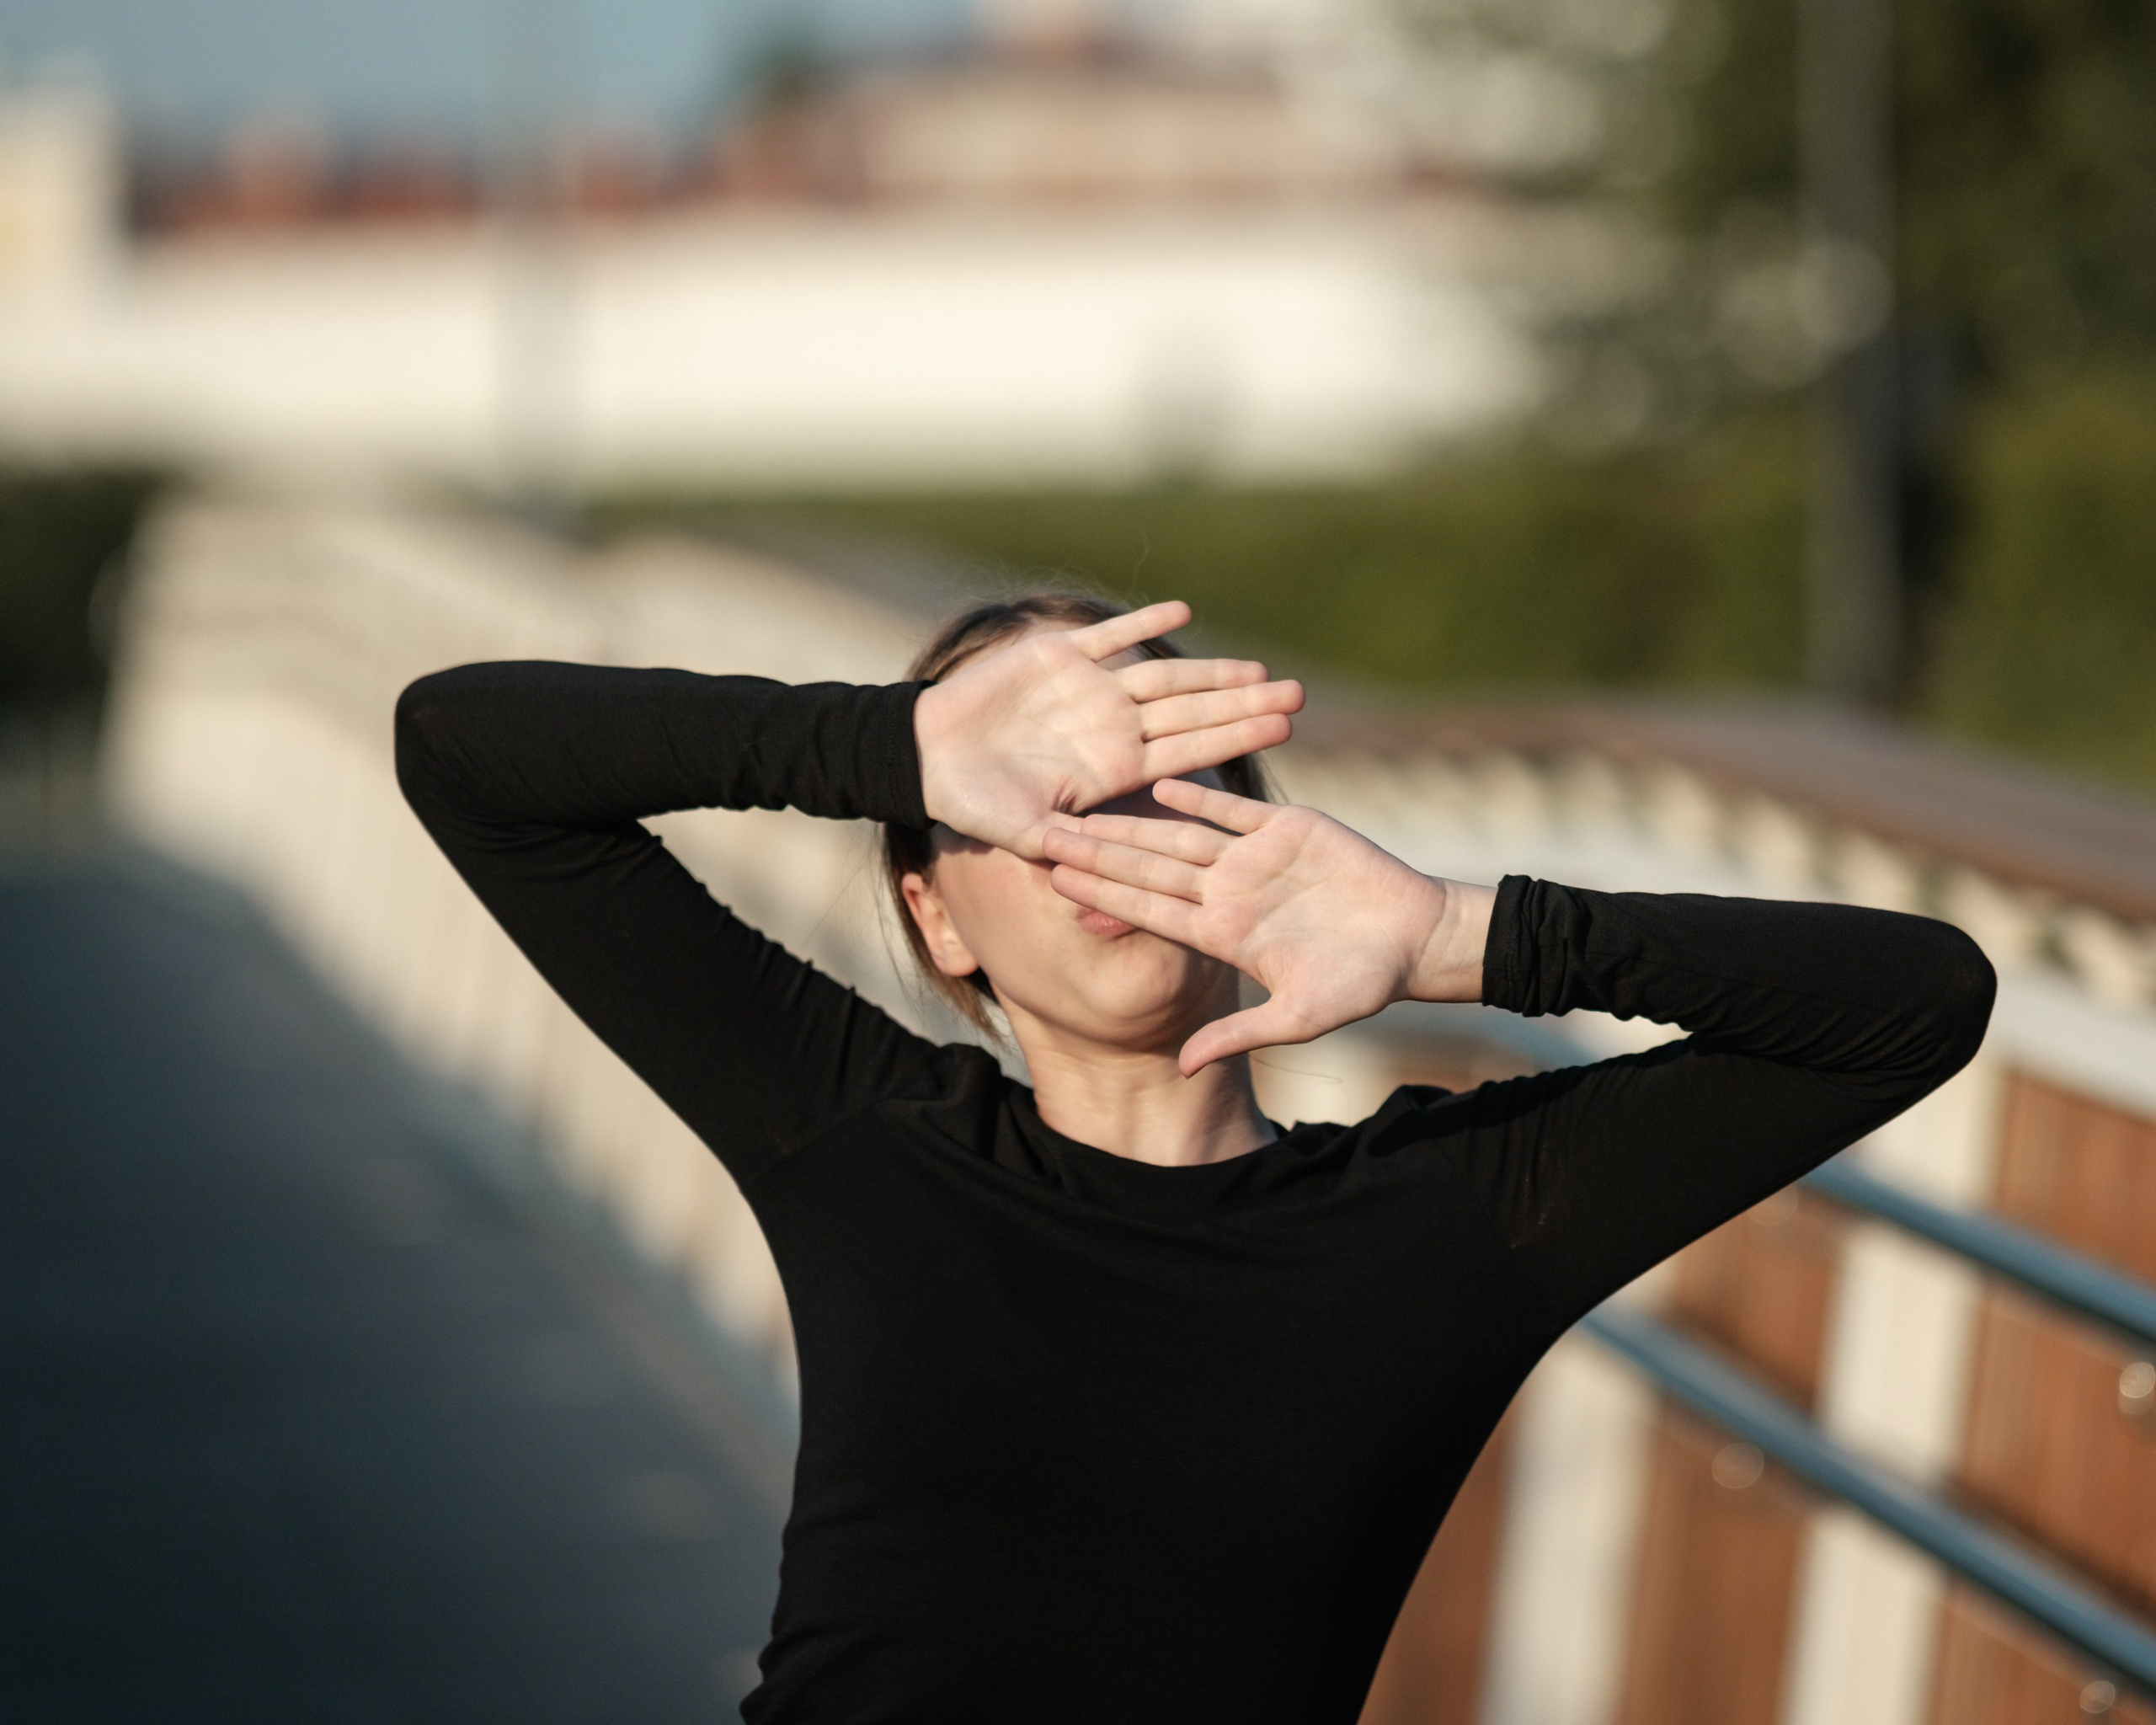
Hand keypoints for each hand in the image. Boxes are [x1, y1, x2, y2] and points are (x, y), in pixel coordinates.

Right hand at [912, 601, 1303, 857]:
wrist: (930, 755)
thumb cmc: (975, 801)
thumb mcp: (1025, 831)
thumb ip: (1068, 843)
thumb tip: (1105, 871)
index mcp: (1114, 767)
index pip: (1189, 752)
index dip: (1234, 737)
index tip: (1282, 730)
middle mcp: (1113, 726)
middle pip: (1193, 713)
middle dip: (1244, 704)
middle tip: (1298, 695)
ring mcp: (1091, 689)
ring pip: (1163, 676)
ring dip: (1210, 670)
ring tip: (1257, 665)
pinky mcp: (1059, 655)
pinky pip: (1110, 636)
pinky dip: (1141, 623)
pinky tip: (1180, 611)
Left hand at [1041, 778, 1495, 1073]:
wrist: (1415, 938)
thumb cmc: (1362, 984)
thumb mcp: (1298, 1018)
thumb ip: (1238, 1035)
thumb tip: (1183, 1069)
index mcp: (1223, 936)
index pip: (1149, 912)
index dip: (1103, 898)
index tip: (1055, 886)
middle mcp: (1228, 893)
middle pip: (1149, 869)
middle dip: (1097, 855)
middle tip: (1043, 836)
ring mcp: (1253, 858)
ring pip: (1180, 835)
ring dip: (1133, 822)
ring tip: (1084, 809)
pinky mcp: (1287, 827)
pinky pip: (1233, 808)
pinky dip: (1200, 795)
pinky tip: (1160, 783)